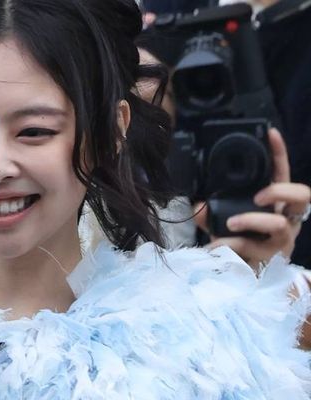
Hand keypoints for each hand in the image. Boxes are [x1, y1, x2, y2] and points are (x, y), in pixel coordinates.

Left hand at [194, 128, 310, 267]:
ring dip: (251, 220)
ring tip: (229, 223)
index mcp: (276, 206)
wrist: (245, 279)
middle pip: (303, 197)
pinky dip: (230, 246)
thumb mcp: (225, 224)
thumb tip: (197, 206)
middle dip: (281, 191)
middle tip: (259, 195)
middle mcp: (286, 221)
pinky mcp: (270, 260)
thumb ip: (210, 213)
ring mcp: (280, 242)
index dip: (279, 154)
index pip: (283, 175)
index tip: (270, 133)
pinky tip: (214, 245)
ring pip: (278, 225)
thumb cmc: (240, 244)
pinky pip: (253, 250)